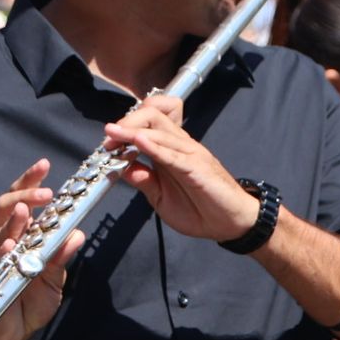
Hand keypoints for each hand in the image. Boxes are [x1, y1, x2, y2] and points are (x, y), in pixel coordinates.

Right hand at [0, 159, 84, 339]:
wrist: (8, 335)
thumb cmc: (30, 305)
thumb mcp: (54, 280)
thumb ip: (61, 257)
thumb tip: (77, 234)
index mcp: (21, 236)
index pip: (24, 201)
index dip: (30, 182)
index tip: (45, 165)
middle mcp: (3, 239)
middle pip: (7, 205)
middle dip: (24, 192)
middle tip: (46, 192)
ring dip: (14, 216)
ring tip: (29, 208)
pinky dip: (3, 247)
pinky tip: (12, 243)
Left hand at [105, 96, 259, 243]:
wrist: (232, 223)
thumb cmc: (200, 210)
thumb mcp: (160, 198)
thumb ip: (143, 180)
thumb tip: (120, 168)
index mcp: (172, 150)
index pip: (149, 121)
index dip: (125, 126)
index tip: (107, 142)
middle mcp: (181, 146)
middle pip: (152, 116)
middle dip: (127, 122)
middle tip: (108, 137)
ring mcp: (191, 154)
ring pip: (160, 130)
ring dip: (133, 132)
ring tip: (112, 137)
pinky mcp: (198, 167)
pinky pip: (173, 154)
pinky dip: (153, 147)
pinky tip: (138, 143)